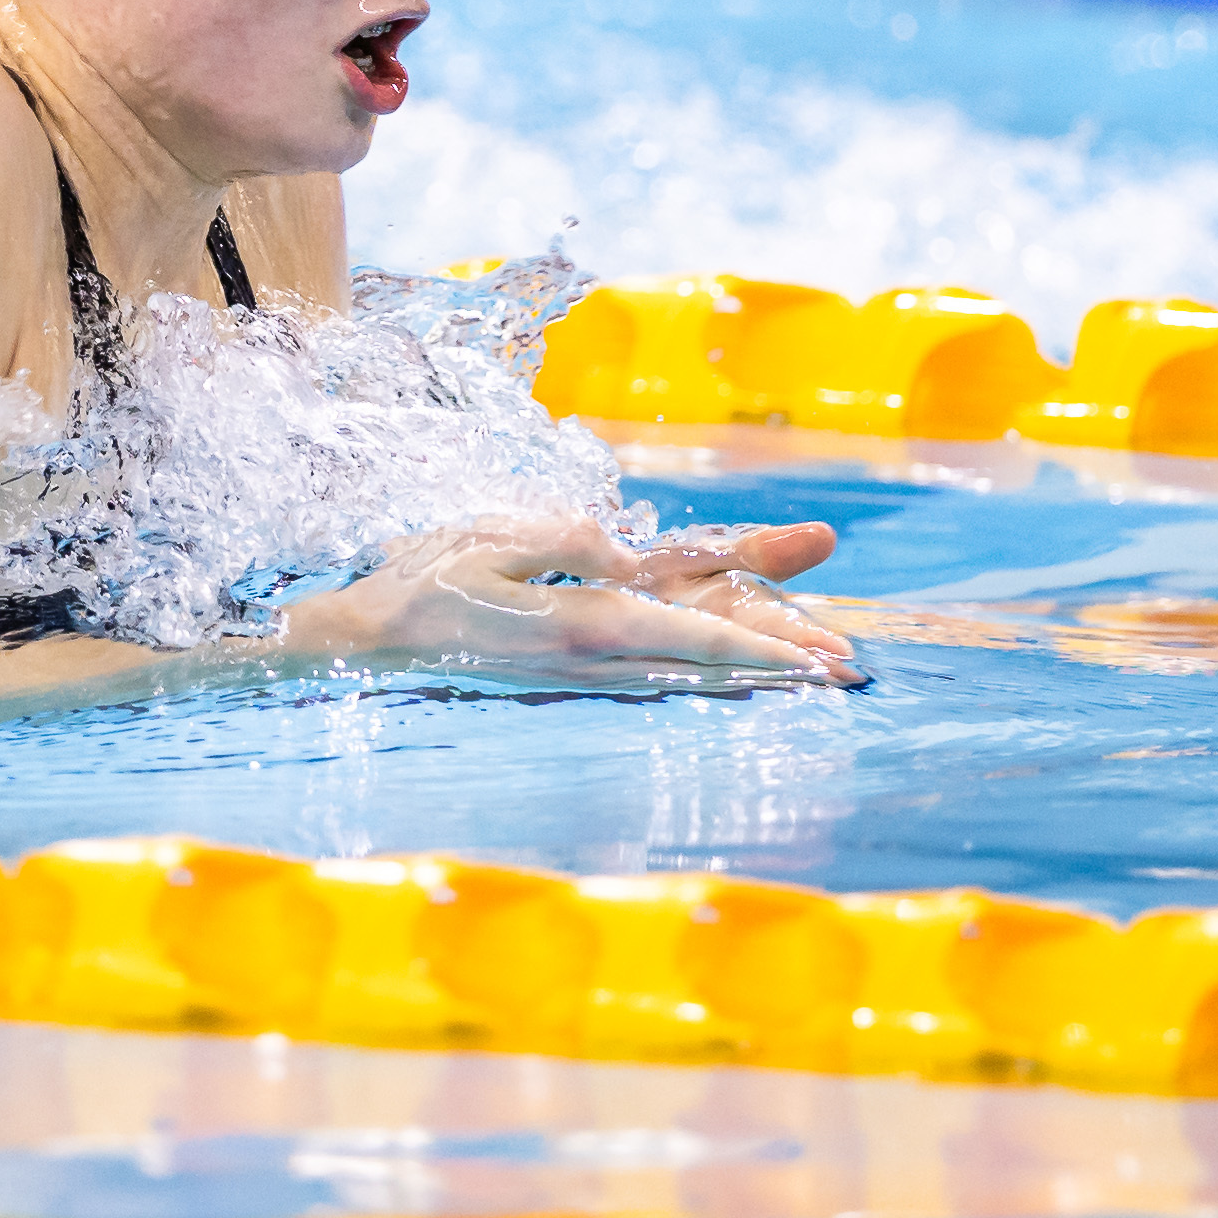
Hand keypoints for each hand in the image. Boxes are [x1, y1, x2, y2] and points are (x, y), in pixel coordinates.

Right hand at [276, 515, 863, 684]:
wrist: (365, 646)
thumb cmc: (422, 584)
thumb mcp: (488, 541)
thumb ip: (564, 542)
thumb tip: (627, 556)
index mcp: (582, 623)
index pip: (693, 632)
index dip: (762, 645)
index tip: (820, 661)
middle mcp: (596, 655)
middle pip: (708, 655)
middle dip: (780, 660)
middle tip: (851, 668)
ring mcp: (586, 672)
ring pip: (690, 668)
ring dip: (754, 669)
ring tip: (818, 673)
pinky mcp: (573, 672)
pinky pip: (655, 671)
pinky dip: (707, 672)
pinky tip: (736, 676)